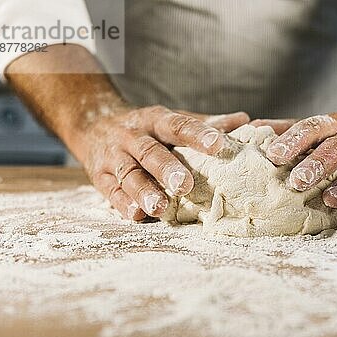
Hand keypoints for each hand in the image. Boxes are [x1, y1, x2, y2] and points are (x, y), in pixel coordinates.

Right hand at [78, 106, 249, 220]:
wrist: (92, 123)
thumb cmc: (146, 128)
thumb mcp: (171, 120)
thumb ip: (205, 123)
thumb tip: (245, 120)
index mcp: (155, 120)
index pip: (178, 125)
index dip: (198, 134)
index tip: (218, 145)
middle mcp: (132, 135)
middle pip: (150, 151)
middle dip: (167, 168)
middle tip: (186, 185)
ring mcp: (113, 156)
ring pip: (128, 174)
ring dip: (144, 191)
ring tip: (160, 208)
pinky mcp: (99, 176)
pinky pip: (110, 191)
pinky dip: (123, 204)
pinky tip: (137, 215)